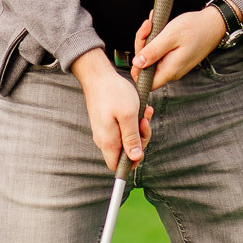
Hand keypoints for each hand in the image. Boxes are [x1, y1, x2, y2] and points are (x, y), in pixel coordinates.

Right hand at [70, 48, 152, 173]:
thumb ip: (131, 138)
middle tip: (145, 123)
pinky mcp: (106, 123)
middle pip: (124, 153)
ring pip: (126, 139)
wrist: (98, 76)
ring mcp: (104, 131)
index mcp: (108, 141)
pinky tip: (140, 109)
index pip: (117, 166)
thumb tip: (134, 159)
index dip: (131, 163)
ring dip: (138, 128)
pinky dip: (133, 121)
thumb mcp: (128, 115)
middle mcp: (104, 139)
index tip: (141, 147)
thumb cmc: (114, 93)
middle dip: (140, 140)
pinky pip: (122, 129)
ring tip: (145, 113)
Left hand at [131, 6, 226, 89]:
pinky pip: (160, 52)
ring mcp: (174, 65)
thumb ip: (153, 51)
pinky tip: (157, 26)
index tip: (140, 48)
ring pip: (152, 58)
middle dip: (142, 45)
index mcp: (170, 70)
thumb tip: (137, 64)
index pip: (146, 82)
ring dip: (149, 40)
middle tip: (148, 27)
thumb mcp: (171, 36)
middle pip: (146, 67)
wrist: (214, 24)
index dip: (137, 69)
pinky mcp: (175, 58)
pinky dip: (156, 39)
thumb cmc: (195, 28)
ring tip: (153, 23)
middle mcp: (172, 71)